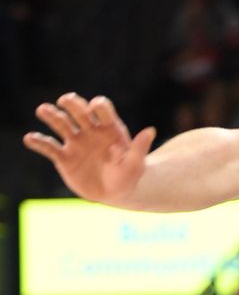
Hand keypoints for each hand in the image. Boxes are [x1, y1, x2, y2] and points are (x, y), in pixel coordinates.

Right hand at [23, 94, 155, 204]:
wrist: (116, 193)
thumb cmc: (129, 175)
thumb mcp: (136, 164)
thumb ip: (140, 148)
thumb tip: (150, 130)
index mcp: (109, 128)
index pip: (102, 108)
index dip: (98, 105)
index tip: (95, 110)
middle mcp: (90, 131)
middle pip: (78, 110)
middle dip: (72, 103)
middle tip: (65, 101)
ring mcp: (75, 142)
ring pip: (60, 123)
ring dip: (51, 115)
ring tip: (43, 110)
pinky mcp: (64, 157)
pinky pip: (49, 147)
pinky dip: (39, 142)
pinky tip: (30, 138)